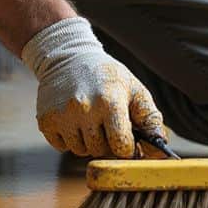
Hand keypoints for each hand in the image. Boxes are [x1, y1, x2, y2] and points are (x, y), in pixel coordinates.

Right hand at [21, 16, 165, 157]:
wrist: (67, 56)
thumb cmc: (107, 76)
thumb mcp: (134, 90)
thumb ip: (151, 120)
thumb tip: (161, 151)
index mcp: (110, 102)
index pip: (122, 147)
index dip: (127, 146)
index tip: (126, 137)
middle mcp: (85, 109)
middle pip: (100, 150)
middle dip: (106, 141)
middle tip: (105, 122)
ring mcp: (62, 116)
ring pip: (80, 151)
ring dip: (87, 141)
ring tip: (89, 118)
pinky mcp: (46, 120)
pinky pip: (62, 147)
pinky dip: (69, 138)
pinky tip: (73, 119)